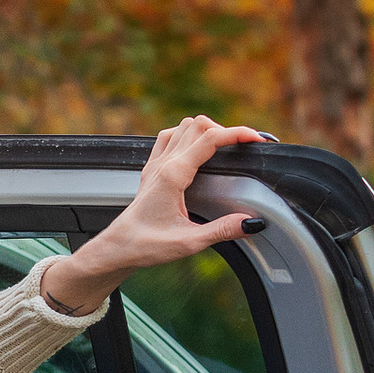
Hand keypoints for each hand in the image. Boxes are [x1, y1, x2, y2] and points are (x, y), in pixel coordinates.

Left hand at [40, 116, 262, 318]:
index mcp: (173, 175)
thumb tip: (250, 222)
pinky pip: (169, 137)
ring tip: (226, 146)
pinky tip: (197, 149)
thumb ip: (221, 231)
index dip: (237, 134)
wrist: (117, 247)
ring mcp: (155, 164)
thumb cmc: (145, 245)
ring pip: (183, 126)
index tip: (257, 140)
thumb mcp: (188, 243)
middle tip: (245, 147)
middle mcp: (163, 164)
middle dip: (226, 130)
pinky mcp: (151, 169)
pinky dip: (188, 135)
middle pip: (198, 124)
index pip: (210, 139)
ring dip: (207, 129)